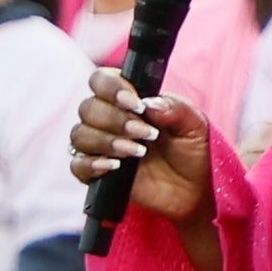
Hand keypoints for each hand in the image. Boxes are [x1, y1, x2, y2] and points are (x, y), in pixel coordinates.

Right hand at [74, 65, 213, 224]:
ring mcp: (101, 146)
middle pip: (88, 107)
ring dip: (107, 141)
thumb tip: (150, 102)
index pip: (101, 80)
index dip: (111, 88)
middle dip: (115, 119)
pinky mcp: (97, 173)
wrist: (194, 190)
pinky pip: (78, 165)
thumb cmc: (192, 152)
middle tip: (146, 133)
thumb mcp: (194, 126)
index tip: (136, 103)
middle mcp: (109, 119)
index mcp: (128, 99)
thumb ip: (175, 109)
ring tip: (138, 152)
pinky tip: (115, 166)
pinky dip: (92, 164)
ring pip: (80, 134)